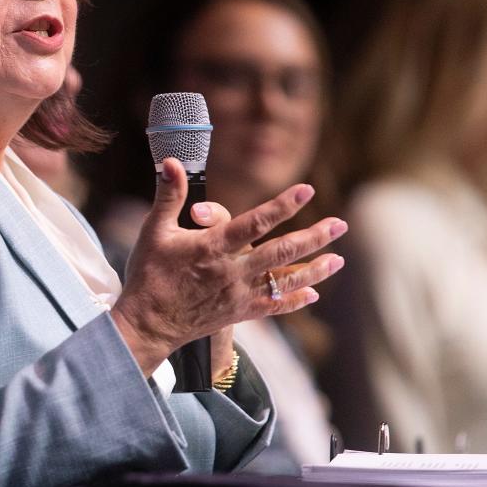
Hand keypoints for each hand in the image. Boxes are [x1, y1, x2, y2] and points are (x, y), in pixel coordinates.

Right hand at [111, 158, 345, 375]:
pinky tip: (313, 294)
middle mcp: (232, 272)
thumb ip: (169, 195)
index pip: (254, 223)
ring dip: (315, 270)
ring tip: (338, 259)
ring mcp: (238, 295)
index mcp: (212, 248)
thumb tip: (172, 162)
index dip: (282, 205)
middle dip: (314, 237)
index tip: (307, 190)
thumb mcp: (154, 230)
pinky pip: (273, 307)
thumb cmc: (148, 274)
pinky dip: (294, 301)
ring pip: (284, 282)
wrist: (146, 325)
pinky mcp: (238, 314)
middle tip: (340, 224)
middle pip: (282, 253)